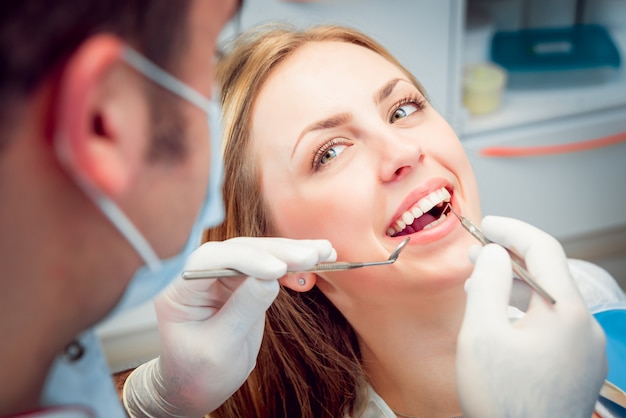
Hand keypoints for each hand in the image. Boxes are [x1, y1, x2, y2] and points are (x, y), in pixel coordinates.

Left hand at [123, 237, 335, 416]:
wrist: (196, 387)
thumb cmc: (197, 373)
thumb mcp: (220, 348)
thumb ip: (243, 310)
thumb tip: (271, 279)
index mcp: (181, 291)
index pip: (211, 261)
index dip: (246, 260)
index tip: (276, 270)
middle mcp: (201, 276)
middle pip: (240, 251)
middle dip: (277, 252)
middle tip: (311, 255)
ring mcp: (223, 277)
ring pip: (259, 254)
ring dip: (292, 252)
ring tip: (324, 252)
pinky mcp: (243, 283)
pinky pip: (270, 267)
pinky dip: (293, 264)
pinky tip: (318, 259)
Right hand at [456, 216, 606, 417]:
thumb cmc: (502, 398)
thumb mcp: (482, 333)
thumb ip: (487, 282)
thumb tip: (494, 252)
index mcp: (566, 312)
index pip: (543, 249)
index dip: (511, 230)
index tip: (484, 225)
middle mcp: (584, 326)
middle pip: (549, 273)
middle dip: (509, 258)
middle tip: (475, 255)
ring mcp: (585, 348)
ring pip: (550, 299)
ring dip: (516, 285)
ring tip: (481, 285)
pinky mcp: (578, 365)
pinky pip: (553, 322)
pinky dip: (526, 309)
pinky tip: (501, 318)